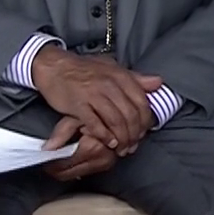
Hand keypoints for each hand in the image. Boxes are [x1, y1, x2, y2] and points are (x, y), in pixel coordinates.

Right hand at [31, 47, 160, 154]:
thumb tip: (158, 83)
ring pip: (116, 121)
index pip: (142, 103)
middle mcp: (110, 85)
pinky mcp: (78, 105)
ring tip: (122, 148)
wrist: (55, 66)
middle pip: (130, 115)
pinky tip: (109, 143)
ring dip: (121, 138)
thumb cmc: (84, 69)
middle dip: (134, 134)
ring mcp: (94, 95)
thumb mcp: (113, 68)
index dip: (145, 121)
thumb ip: (136, 78)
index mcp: (121, 76)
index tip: (144, 132)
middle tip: (133, 145)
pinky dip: (104, 136)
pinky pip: (95, 124)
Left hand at [41, 117, 118, 180]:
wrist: (118, 117)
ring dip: (65, 168)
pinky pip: (84, 172)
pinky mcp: (108, 165)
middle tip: (48, 160)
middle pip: (67, 174)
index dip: (50, 162)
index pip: (62, 165)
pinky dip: (76, 167)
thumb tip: (45, 149)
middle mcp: (101, 160)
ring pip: (75, 175)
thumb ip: (60, 133)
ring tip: (60, 157)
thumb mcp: (76, 118)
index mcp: (92, 149)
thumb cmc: (97, 113)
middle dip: (55, 168)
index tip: (44, 158)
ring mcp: (106, 164)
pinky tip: (73, 158)